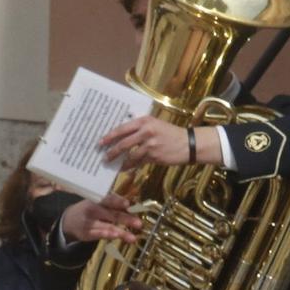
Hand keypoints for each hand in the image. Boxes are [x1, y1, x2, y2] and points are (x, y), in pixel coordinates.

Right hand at [59, 196, 141, 244]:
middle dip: (126, 219)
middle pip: (111, 214)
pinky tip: (114, 236)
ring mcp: (89, 222)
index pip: (109, 200)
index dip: (118, 201)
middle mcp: (93, 210)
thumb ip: (116, 201)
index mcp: (98, 200)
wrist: (68, 221)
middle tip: (139, 224)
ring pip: (106, 226)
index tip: (127, 204)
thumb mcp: (99, 202)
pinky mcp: (86, 233)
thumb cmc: (90, 210)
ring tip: (131, 237)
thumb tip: (135, 197)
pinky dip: (106, 235)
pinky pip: (97, 234)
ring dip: (120, 231)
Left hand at [99, 114, 219, 168]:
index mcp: (145, 121)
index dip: (110, 136)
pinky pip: (137, 162)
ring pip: (129, 154)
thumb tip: (120, 136)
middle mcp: (147, 131)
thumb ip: (140, 129)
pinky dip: (129, 166)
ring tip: (112, 164)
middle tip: (103, 156)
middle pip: (123, 142)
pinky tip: (124, 168)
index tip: (100, 142)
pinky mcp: (153, 155)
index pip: (122, 128)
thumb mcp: (156, 125)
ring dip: (119, 161)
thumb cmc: (170, 134)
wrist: (189, 144)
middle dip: (111, 151)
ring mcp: (150, 143)